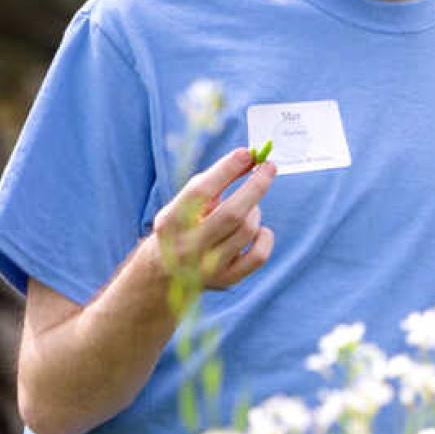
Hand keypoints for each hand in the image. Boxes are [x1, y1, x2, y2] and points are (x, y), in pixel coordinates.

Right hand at [150, 145, 275, 289]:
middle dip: (255, 186)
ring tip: (248, 207)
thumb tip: (248, 158)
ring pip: (248, 229)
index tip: (246, 153)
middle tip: (269, 167)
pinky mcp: (227, 280)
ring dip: (255, 210)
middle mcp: (187, 247)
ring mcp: (207, 268)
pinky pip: (259, 255)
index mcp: (171, 222)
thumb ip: (213, 182)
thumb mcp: (185, 204)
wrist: (164, 275)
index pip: (200, 192)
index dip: (225, 170)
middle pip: (232, 214)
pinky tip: (258, 231)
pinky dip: (265, 237)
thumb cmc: (183, 227)